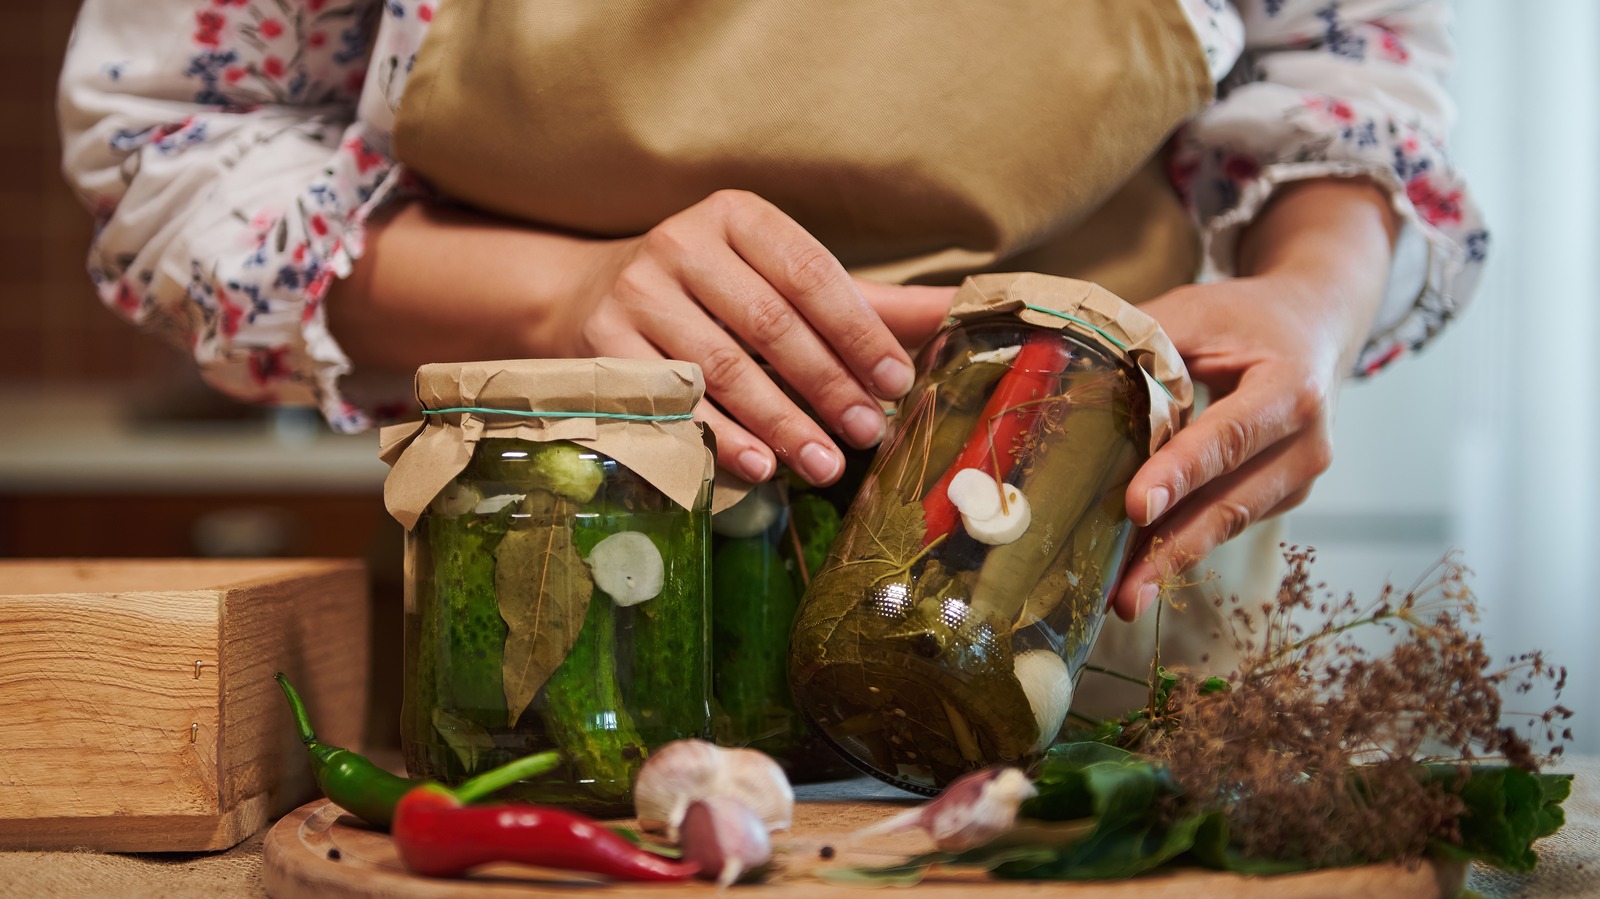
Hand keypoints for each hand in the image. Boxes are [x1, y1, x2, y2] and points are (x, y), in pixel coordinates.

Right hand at [573, 189, 951, 484]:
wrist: (588, 296)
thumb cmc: (714, 294)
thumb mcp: (783, 282)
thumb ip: (868, 302)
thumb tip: (961, 310)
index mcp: (737, 216)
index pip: (809, 274)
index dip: (858, 331)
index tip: (897, 382)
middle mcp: (681, 243)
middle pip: (770, 324)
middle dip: (827, 385)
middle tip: (869, 433)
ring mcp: (636, 292)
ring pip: (723, 368)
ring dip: (782, 423)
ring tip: (826, 464)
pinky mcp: (602, 343)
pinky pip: (674, 402)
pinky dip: (721, 438)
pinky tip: (762, 467)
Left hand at [1111, 179, 1398, 619]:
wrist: (1314, 325)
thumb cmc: (1244, 318)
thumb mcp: (1196, 312)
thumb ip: (1142, 344)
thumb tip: (1063, 370)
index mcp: (1291, 387)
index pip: (1228, 436)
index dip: (1181, 473)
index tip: (1138, 507)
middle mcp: (1307, 443)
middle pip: (1232, 502)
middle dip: (1173, 547)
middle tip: (1125, 590)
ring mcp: (1299, 478)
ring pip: (1228, 523)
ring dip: (1172, 559)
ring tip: (1124, 596)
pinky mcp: (1282, 497)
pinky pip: (1227, 522)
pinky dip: (1181, 542)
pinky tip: (1139, 567)